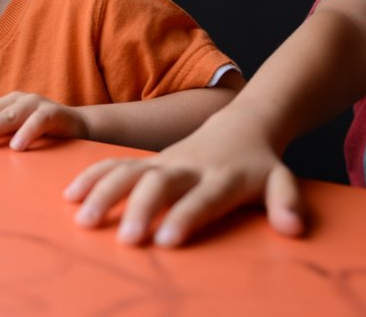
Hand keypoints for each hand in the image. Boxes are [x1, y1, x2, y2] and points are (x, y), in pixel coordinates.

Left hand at [0, 92, 89, 149]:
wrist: (80, 128)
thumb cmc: (41, 131)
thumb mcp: (11, 130)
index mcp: (3, 102)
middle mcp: (17, 100)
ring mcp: (36, 104)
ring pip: (9, 115)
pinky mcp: (55, 113)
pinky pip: (39, 121)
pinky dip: (27, 132)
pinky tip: (17, 147)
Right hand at [63, 111, 306, 246]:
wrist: (241, 124)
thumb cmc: (259, 165)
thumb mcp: (281, 179)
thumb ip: (287, 202)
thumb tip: (294, 229)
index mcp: (222, 177)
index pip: (204, 198)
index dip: (186, 217)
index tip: (166, 240)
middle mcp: (189, 167)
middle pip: (162, 184)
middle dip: (141, 208)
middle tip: (125, 239)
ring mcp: (165, 161)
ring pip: (131, 170)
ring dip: (105, 192)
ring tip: (84, 219)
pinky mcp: (148, 161)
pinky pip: (115, 164)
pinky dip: (92, 176)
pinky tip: (70, 196)